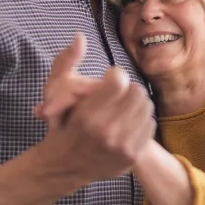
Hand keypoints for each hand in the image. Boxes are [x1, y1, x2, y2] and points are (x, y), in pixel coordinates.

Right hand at [34, 33, 155, 194]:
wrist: (64, 168)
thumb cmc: (61, 126)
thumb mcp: (54, 93)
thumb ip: (66, 62)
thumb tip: (80, 36)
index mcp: (87, 115)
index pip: (120, 80)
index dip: (115, 75)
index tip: (109, 80)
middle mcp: (106, 132)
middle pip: (137, 91)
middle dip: (127, 87)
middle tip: (118, 92)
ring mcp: (121, 146)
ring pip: (146, 106)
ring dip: (136, 102)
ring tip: (123, 106)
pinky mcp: (132, 155)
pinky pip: (150, 124)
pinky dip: (141, 119)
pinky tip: (128, 121)